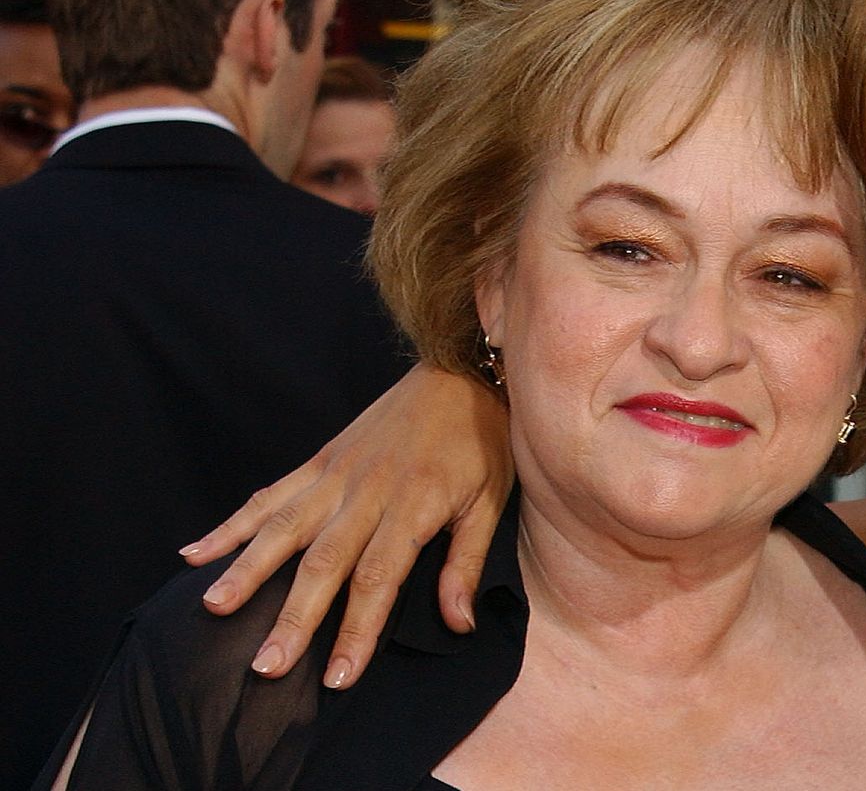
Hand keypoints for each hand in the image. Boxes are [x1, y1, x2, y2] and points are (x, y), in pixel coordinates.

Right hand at [180, 364, 512, 688]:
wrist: (461, 370)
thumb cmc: (482, 441)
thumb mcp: (490, 501)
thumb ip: (466, 562)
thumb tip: (459, 624)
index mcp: (413, 505)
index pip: (379, 579)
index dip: (357, 630)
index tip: (339, 677)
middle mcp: (366, 491)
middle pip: (323, 563)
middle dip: (293, 618)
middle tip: (265, 666)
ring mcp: (336, 474)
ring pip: (283, 528)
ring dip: (247, 571)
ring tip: (214, 609)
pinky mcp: (320, 460)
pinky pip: (270, 495)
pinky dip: (231, 525)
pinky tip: (194, 553)